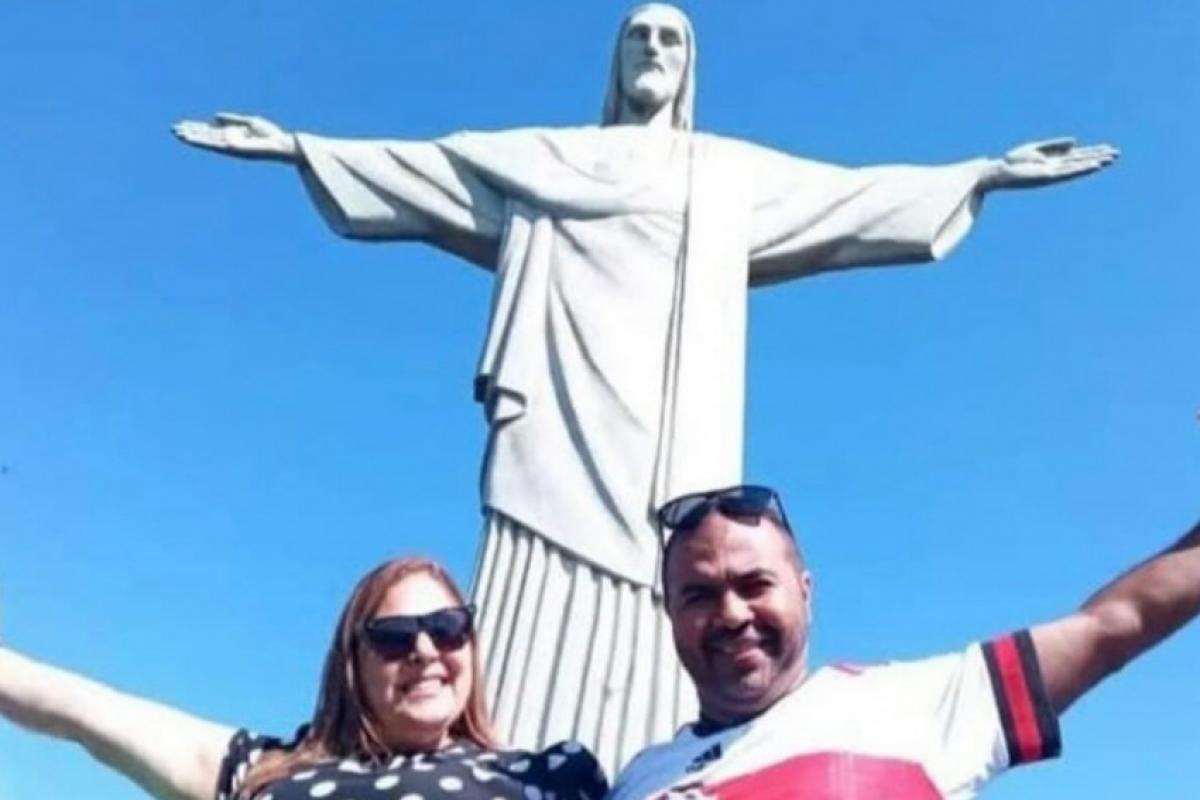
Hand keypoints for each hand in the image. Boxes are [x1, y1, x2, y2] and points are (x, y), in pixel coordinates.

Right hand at [172, 113, 297, 161]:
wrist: (282, 143)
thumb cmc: (271, 134)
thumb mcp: (249, 122)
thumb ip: (232, 120)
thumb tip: (214, 116)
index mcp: (233, 135)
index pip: (210, 131)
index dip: (197, 128)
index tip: (182, 125)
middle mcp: (229, 142)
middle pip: (206, 137)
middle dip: (191, 133)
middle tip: (174, 130)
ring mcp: (231, 146)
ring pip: (207, 141)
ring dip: (193, 138)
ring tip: (178, 134)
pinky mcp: (234, 149)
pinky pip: (215, 144)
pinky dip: (203, 141)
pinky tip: (193, 138)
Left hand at [983, 137, 1118, 190]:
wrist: (998, 172)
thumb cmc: (1013, 161)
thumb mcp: (1035, 149)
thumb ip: (1055, 145)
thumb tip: (1076, 141)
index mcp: (1054, 160)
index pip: (1078, 155)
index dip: (1093, 152)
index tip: (1108, 149)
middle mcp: (1056, 167)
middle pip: (1081, 161)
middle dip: (1098, 157)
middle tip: (1117, 154)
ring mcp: (1053, 173)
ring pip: (1078, 167)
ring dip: (1094, 163)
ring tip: (1110, 159)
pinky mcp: (1048, 177)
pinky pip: (1068, 172)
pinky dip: (1081, 169)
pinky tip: (1094, 166)